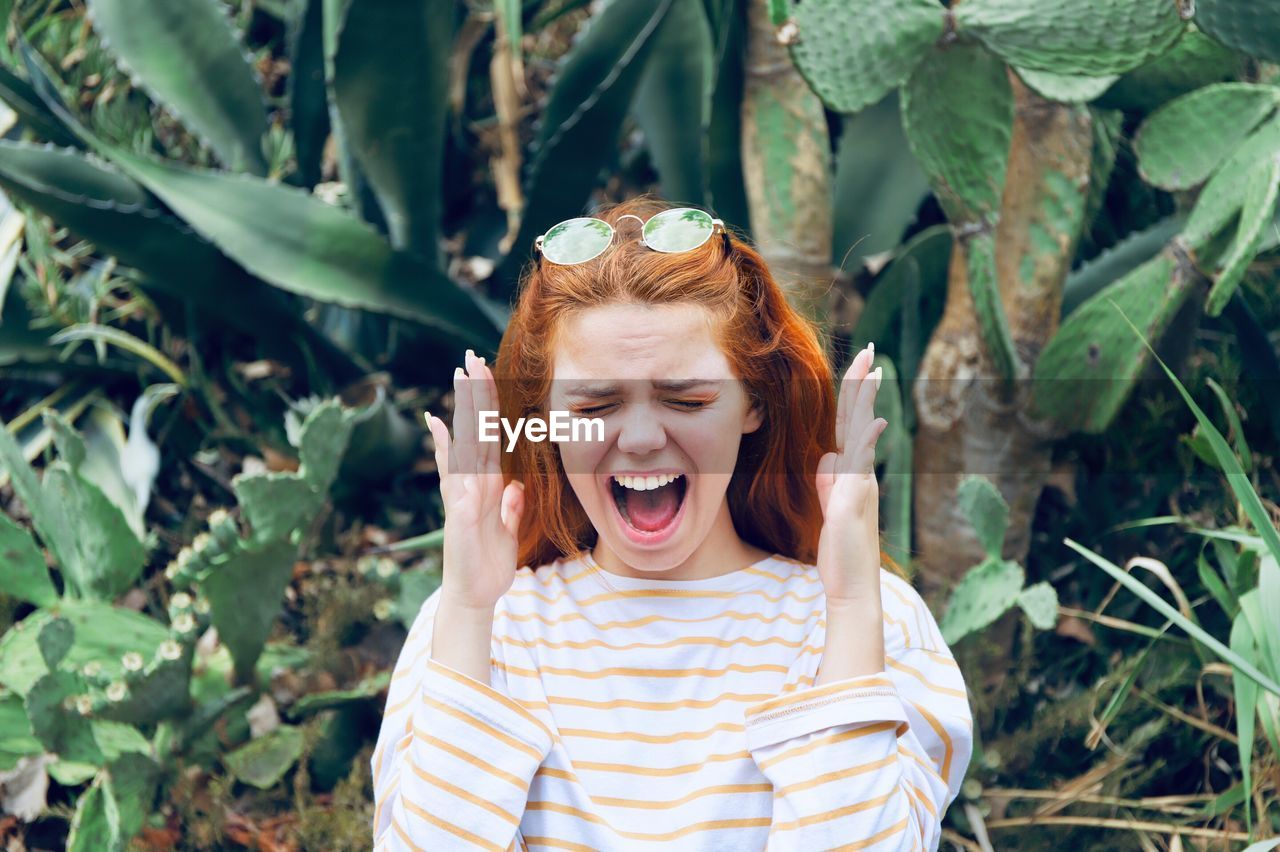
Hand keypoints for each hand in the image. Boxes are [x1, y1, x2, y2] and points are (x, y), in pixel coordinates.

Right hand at [424, 349, 525, 611]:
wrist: (474, 595)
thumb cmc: (487, 564)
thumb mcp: (508, 530)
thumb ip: (512, 507)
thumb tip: (516, 488)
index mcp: (487, 485)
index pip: (491, 437)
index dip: (491, 408)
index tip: (488, 376)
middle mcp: (472, 482)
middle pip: (476, 429)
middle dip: (475, 393)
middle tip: (471, 356)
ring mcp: (463, 492)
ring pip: (466, 441)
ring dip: (464, 408)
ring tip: (459, 375)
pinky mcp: (459, 509)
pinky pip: (453, 473)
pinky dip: (445, 449)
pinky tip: (437, 423)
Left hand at [814, 343, 887, 604]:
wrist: (852, 584)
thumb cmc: (840, 550)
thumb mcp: (830, 507)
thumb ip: (829, 481)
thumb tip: (829, 455)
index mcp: (852, 472)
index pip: (851, 426)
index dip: (852, 396)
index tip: (859, 368)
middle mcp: (860, 472)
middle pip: (860, 419)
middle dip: (863, 384)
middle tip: (869, 351)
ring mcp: (861, 483)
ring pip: (862, 432)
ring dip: (865, 401)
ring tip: (872, 370)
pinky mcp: (855, 499)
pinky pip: (862, 463)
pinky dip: (868, 440)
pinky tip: (875, 421)